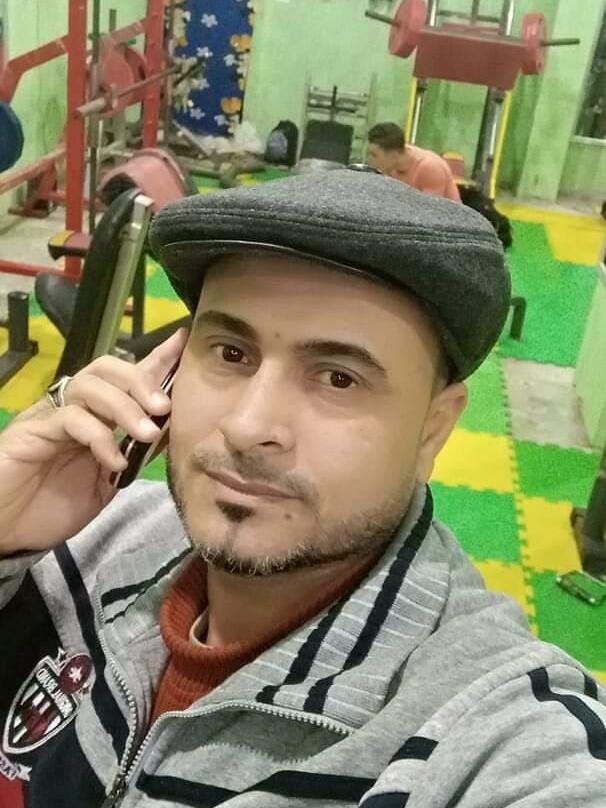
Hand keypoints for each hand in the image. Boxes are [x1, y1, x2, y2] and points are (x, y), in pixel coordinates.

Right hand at [0, 328, 187, 554]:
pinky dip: (98, 435)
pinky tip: (113, 460)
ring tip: (146, 433)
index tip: (184, 342)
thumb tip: (169, 435)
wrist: (7, 531)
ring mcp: (51, 416)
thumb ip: (133, 456)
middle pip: (108, 368)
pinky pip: (69, 418)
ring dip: (124, 405)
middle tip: (164, 408)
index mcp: (96, 416)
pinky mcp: (33, 430)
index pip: (128, 377)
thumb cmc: (52, 506)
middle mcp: (74, 407)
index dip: (156, 358)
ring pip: (89, 385)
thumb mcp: (107, 483)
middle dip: (141, 381)